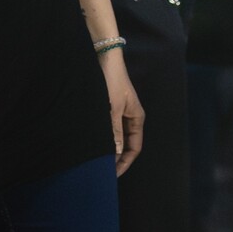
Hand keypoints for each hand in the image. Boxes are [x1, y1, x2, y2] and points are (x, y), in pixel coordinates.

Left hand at [97, 49, 144, 176]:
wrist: (105, 57)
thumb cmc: (111, 81)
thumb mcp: (113, 108)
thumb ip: (114, 131)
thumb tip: (116, 152)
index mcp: (137, 117)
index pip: (135, 147)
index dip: (125, 161)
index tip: (114, 173)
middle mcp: (130, 116)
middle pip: (126, 143)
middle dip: (117, 157)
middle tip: (105, 171)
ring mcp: (120, 111)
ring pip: (117, 135)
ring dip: (110, 147)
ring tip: (98, 160)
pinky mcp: (110, 106)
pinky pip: (109, 126)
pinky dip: (104, 136)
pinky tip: (95, 142)